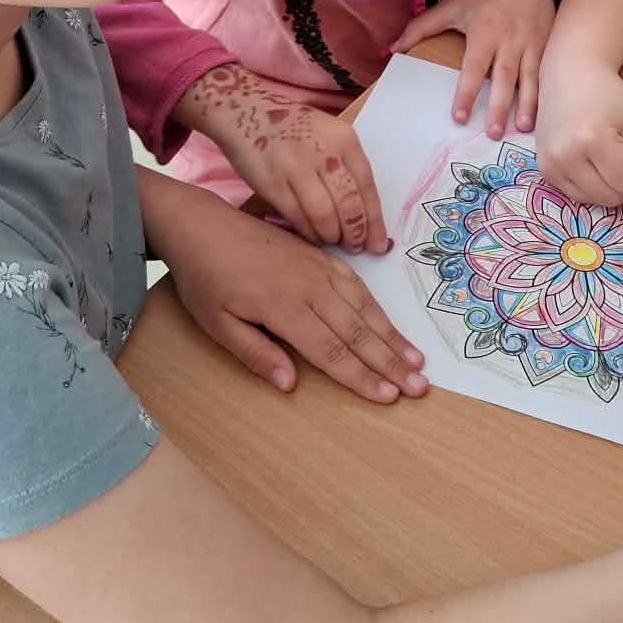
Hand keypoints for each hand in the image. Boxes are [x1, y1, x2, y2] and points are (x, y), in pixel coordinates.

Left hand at [166, 184, 427, 402]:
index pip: (330, 350)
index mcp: (283, 307)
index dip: (361, 376)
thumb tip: (290, 385)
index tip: (388, 397)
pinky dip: (378, 308)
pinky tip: (390, 325)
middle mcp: (309, 287)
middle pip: (357, 331)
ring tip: (417, 361)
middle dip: (390, 362)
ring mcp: (318, 268)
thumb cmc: (205, 278)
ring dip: (393, 337)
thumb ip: (255, 353)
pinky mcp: (319, 256)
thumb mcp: (216, 322)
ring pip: (364, 307)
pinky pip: (357, 284)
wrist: (202, 225)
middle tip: (420, 387)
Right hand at [177, 64, 387, 253]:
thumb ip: (346, 166)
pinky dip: (308, 232)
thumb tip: (363, 212)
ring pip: (324, 215)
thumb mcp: (328, 134)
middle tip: (355, 246)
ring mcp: (296, 167)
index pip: (367, 186)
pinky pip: (297, 216)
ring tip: (333, 240)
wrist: (245, 110)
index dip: (374, 220)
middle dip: (355, 233)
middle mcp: (323, 152)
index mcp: (344, 139)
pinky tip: (313, 236)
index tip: (377, 244)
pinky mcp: (272, 183)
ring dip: (331, 235)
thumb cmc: (292, 127)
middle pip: (348, 204)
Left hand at [391, 0, 556, 139]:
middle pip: (504, 78)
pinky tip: (544, 114)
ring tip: (522, 129)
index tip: (459, 116)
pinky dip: (546, 94)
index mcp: (484, 32)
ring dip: (527, 106)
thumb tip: (393, 49)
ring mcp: (532, 43)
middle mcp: (510, 40)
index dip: (466, 93)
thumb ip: (422, 27)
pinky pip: (547, 72)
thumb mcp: (452, 5)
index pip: (473, 68)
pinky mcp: (548, 45)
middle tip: (492, 133)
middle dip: (498, 107)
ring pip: (530, 79)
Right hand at [534, 61, 622, 207]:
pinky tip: (594, 164)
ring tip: (610, 159)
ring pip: (595, 201)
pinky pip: (578, 197)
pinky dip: (593, 188)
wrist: (569, 75)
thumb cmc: (610, 95)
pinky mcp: (544, 170)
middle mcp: (565, 155)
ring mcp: (551, 164)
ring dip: (611, 188)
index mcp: (592, 138)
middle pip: (612, 197)